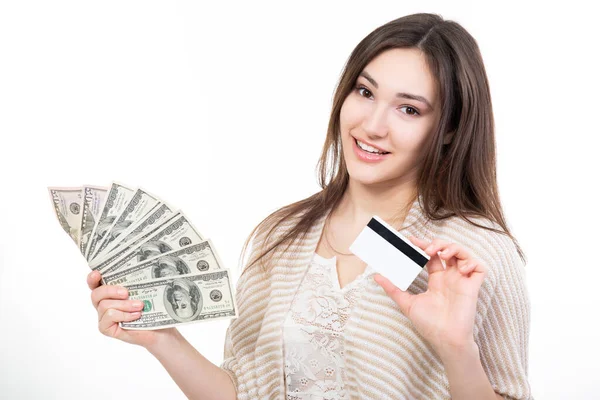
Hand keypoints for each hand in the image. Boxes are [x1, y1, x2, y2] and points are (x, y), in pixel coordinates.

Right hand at [87, 270, 176, 348]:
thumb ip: (134, 283)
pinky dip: (124, 315)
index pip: (95, 283)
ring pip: (105, 305)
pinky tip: (136, 316)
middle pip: (96, 294)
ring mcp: (104, 317)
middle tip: (126, 292)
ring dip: (124, 304)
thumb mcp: (143, 292)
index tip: (97, 273)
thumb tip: (137, 268)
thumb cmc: (152, 309)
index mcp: (110, 292)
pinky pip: (109, 317)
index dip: (92, 278)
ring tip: (140, 306)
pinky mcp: (106, 328)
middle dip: (110, 290)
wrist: (159, 329)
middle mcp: (104, 304)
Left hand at [374, 237, 487, 358]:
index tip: (411, 240)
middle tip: (426, 248)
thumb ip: (393, 289)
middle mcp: (450, 278)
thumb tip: (376, 276)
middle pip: (448, 250)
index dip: (424, 245)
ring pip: (464, 254)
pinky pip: (480, 268)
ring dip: (454, 248)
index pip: (432, 256)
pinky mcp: (472, 287)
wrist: (445, 339)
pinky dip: (472, 262)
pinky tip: (460, 268)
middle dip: (438, 243)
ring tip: (442, 254)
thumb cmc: (429, 325)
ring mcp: (462, 281)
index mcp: (437, 280)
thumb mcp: (407, 303)